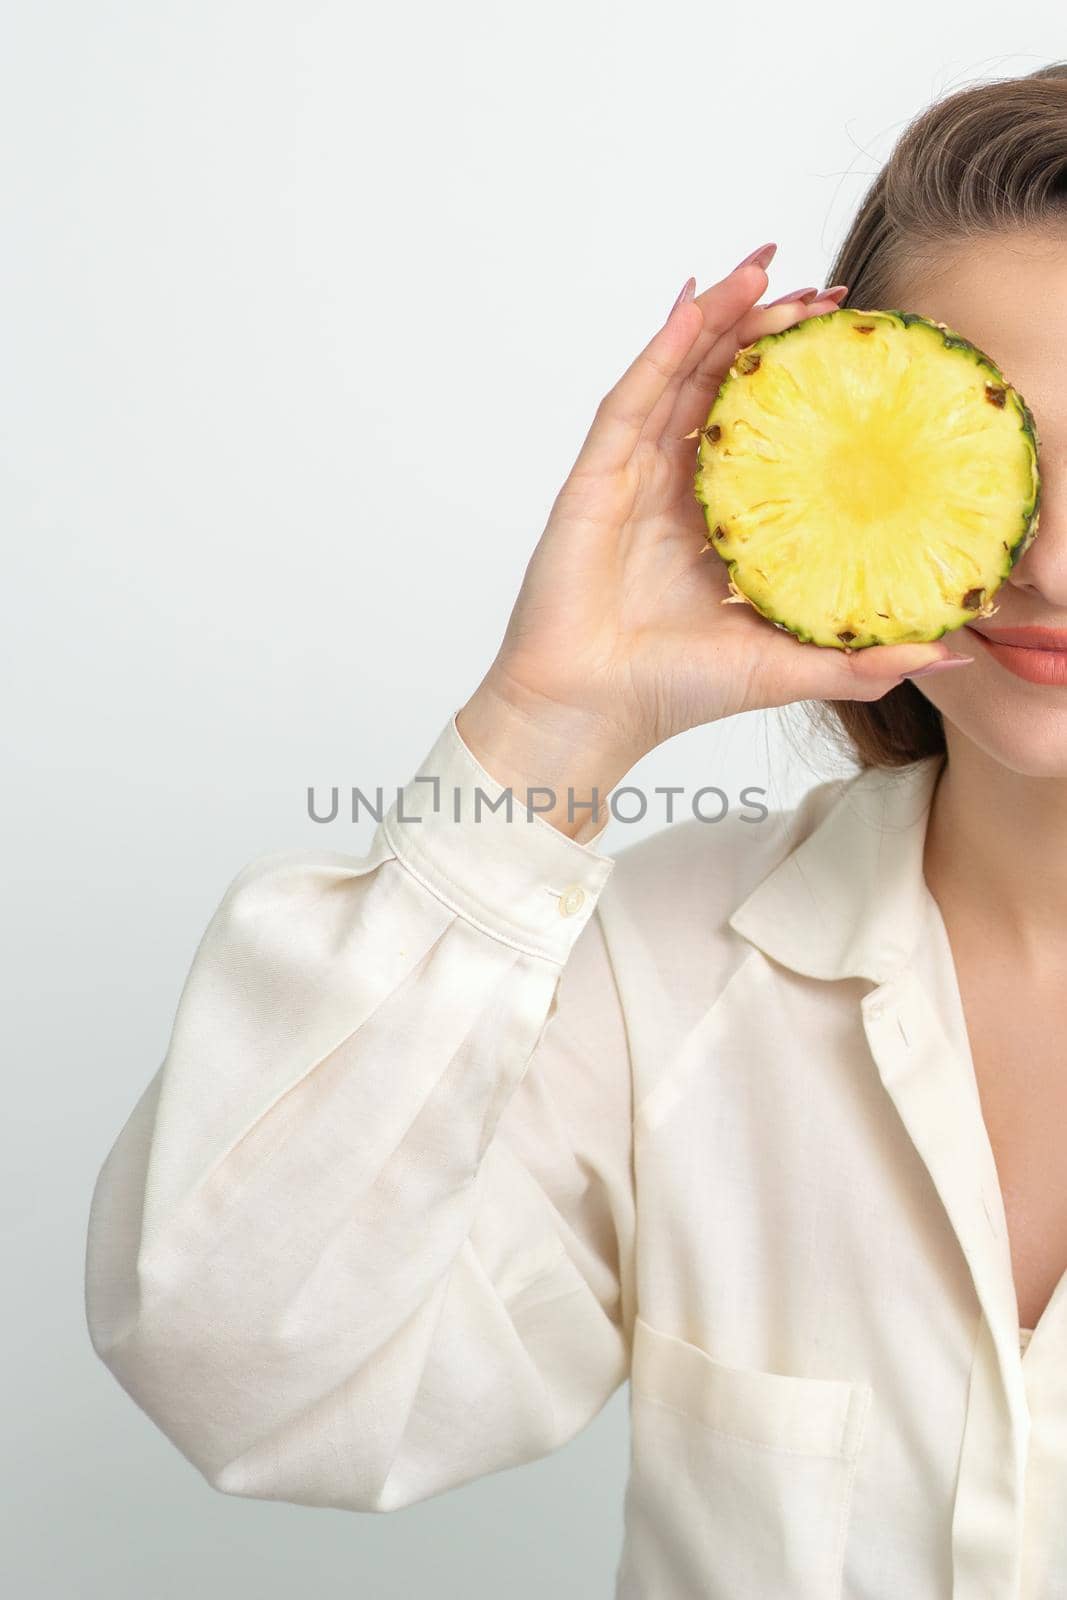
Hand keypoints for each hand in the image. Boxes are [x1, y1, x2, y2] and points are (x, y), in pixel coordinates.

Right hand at [458, 246, 961, 830]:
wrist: (593, 712)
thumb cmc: (673, 690)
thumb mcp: (787, 667)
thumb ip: (860, 658)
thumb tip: (945, 654)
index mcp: (714, 523)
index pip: (763, 431)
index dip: (802, 384)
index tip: (853, 346)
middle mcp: (674, 489)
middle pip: (721, 387)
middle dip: (767, 333)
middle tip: (824, 294)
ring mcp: (632, 477)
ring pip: (677, 375)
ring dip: (718, 318)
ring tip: (763, 270)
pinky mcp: (595, 477)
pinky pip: (632, 398)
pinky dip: (662, 350)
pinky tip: (696, 308)